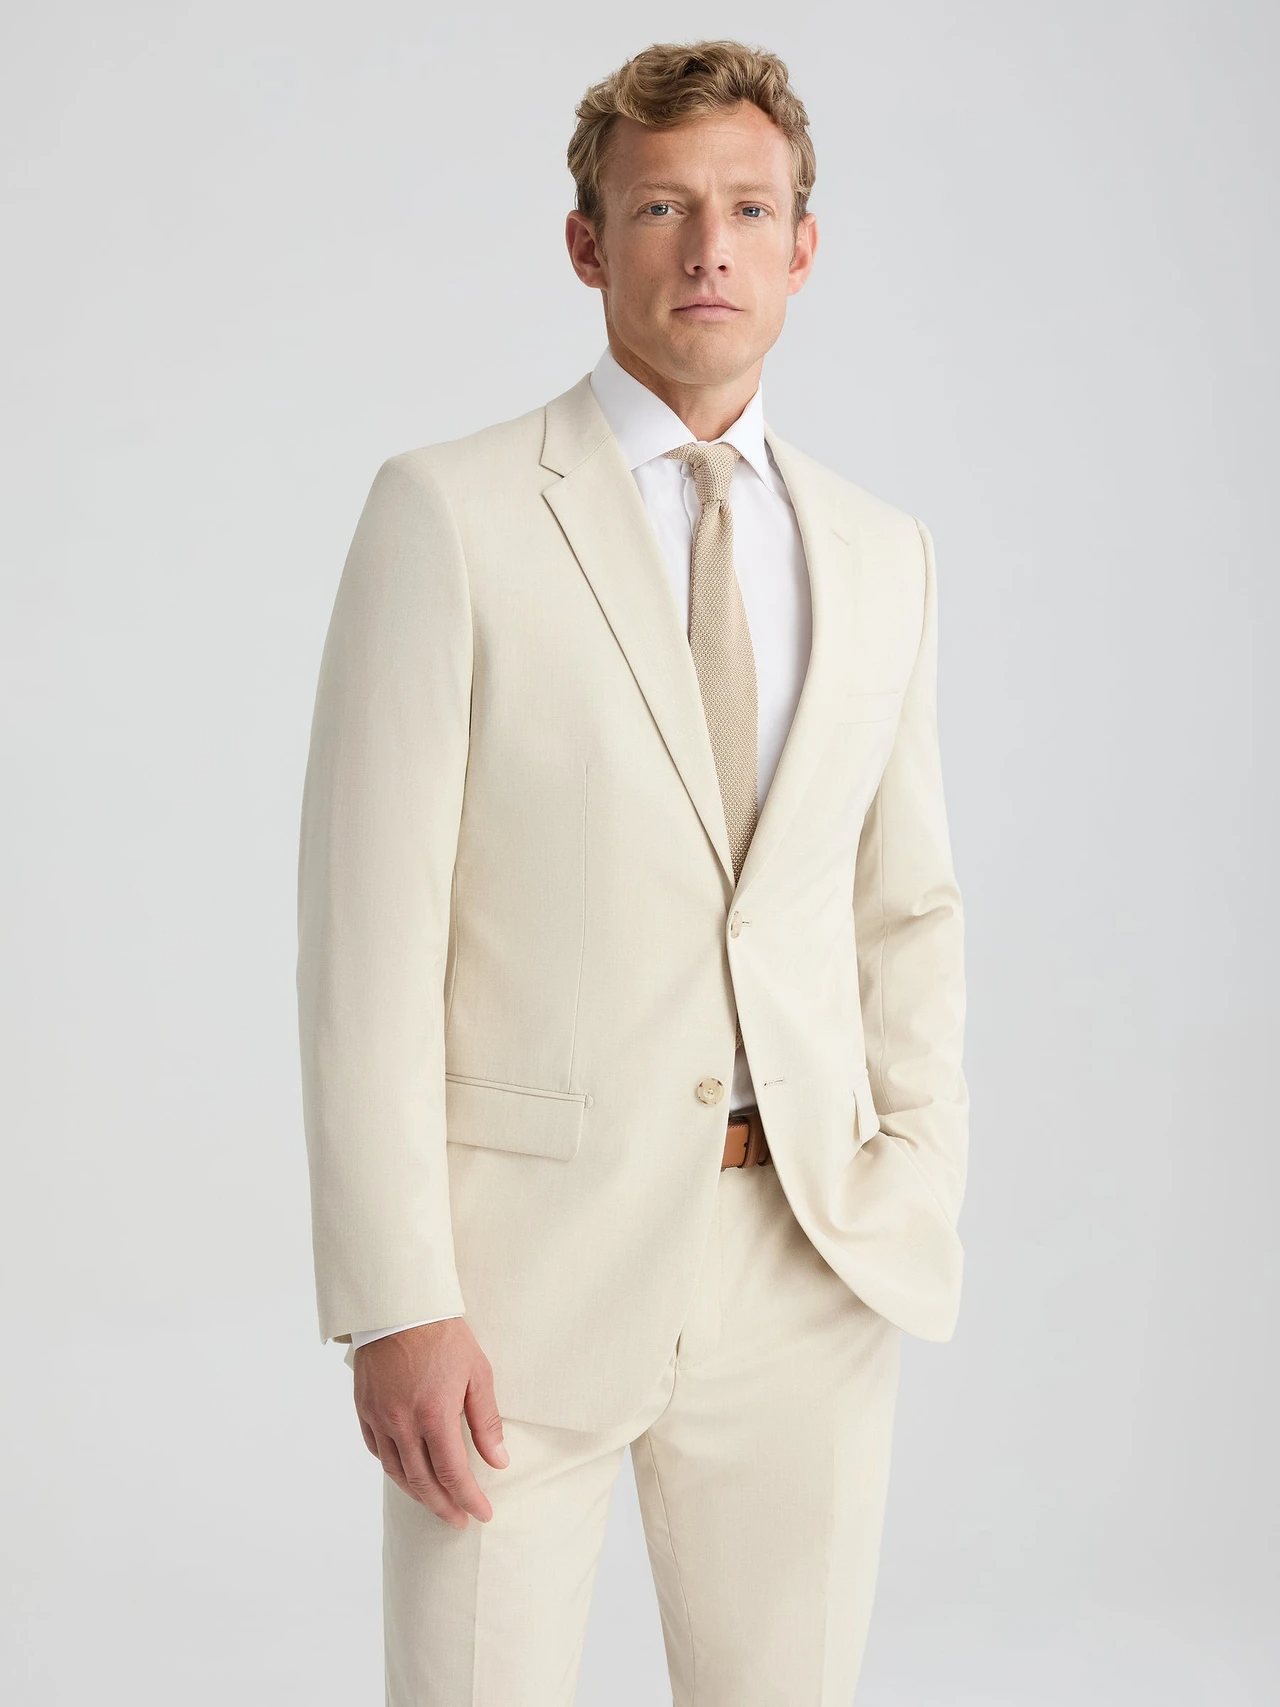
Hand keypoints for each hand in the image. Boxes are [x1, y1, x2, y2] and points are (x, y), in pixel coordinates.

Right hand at [353, 1319, 508, 1528]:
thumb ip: (486, 1421)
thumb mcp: (477, 1373)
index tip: (482, 1514)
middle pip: (422, 1481)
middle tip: (459, 1519)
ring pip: (396, 1471)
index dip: (468, 1499)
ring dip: (417, 1493)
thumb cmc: (444, 1336)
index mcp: (434, 1414)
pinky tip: (406, 1471)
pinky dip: (393, 1467)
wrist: (400, 1306)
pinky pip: (376, 1450)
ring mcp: (379, 1416)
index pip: (452, 1474)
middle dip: (443, 1506)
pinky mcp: (364, 1408)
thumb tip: (498, 1461)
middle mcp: (402, 1422)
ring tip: (436, 1503)